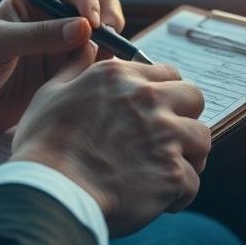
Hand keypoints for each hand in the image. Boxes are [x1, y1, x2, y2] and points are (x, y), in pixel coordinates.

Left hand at [0, 0, 124, 151]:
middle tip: (109, 41)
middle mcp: (50, 25)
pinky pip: (90, 72)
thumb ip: (40, 35)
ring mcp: (57, 54)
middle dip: (109, 23)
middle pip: (96, 13)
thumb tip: (84, 29)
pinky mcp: (59, 81)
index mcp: (33, 3)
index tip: (93, 24)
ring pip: (99, 44)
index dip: (90, 4)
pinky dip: (100, 74)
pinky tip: (96, 83)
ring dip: (108, 49)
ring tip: (102, 66)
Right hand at [9, 57, 210, 236]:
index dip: (165, 92)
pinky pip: (193, 182)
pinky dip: (180, 193)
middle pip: (194, 98)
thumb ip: (75, 67)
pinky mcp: (172, 174)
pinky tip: (161, 199)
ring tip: (168, 169)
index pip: (168, 72)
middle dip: (185, 117)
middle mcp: (148, 99)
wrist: (51, 192)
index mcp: (120, 76)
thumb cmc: (44, 145)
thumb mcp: (51, 92)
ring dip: (189, 154)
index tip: (156, 110)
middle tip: (168, 138)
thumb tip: (84, 45)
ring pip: (202, 139)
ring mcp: (164, 136)